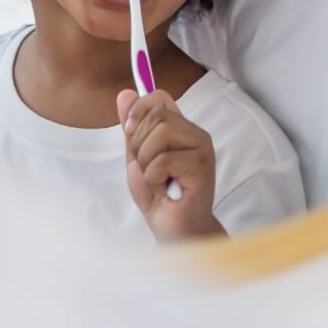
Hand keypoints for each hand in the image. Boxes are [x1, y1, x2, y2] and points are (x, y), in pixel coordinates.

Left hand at [116, 89, 224, 241]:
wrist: (176, 232)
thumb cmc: (159, 199)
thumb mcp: (137, 160)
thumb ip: (133, 129)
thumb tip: (124, 94)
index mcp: (180, 129)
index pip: (159, 98)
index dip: (139, 109)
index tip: (129, 130)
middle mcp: (194, 133)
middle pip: (156, 115)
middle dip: (139, 145)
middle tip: (148, 170)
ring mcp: (201, 147)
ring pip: (160, 133)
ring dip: (146, 161)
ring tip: (157, 180)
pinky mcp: (202, 165)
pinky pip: (164, 159)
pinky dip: (154, 177)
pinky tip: (164, 188)